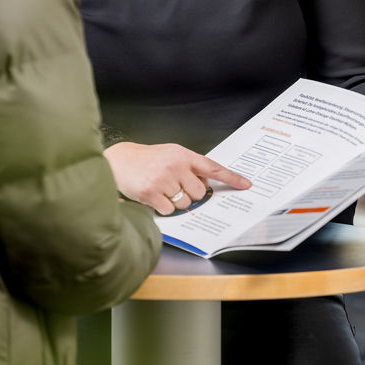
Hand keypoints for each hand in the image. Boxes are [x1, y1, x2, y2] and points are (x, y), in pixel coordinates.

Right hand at [103, 141, 251, 215]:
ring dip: (176, 202)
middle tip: (175, 187)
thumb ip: (189, 166)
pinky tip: (154, 196)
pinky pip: (170, 210)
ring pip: (185, 203)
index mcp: (183, 155)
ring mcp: (163, 179)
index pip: (212, 167)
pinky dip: (163, 208)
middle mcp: (175, 165)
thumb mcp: (170, 154)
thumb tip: (207, 183)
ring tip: (161, 189)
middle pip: (200, 192)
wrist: (119, 160)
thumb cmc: (146, 159)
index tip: (246, 185)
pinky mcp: (151, 192)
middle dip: (190, 194)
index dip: (231, 178)